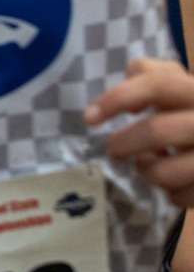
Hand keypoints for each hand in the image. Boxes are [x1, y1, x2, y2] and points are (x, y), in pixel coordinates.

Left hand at [91, 58, 193, 205]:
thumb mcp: (183, 84)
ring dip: (146, 172)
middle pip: (157, 132)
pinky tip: (176, 184)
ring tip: (147, 166)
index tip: (89, 118)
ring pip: (166, 171)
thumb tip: (132, 94)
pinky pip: (182, 197)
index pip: (157, 84)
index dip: (118, 98)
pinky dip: (171, 194)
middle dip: (124, 143)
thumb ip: (153, 74)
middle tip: (114, 150)